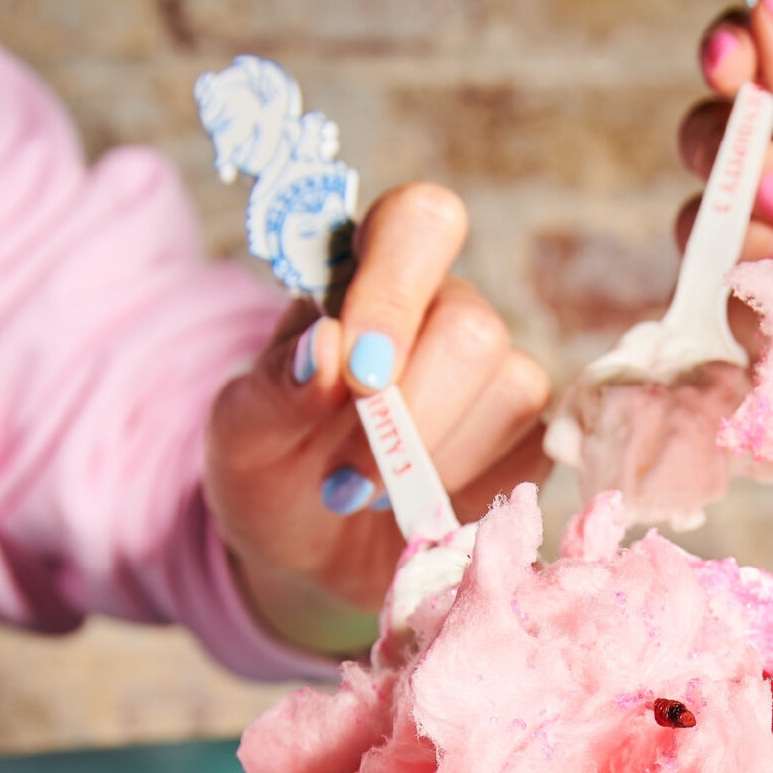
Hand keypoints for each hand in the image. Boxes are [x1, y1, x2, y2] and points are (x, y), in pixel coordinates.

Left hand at [206, 183, 550, 655]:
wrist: (301, 550)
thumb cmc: (271, 467)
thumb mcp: (241, 431)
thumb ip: (276, 386)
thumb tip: (328, 349)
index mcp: (369, 273)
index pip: (418, 222)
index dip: (394, 292)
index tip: (356, 373)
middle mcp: (444, 310)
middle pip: (471, 326)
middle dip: (410, 412)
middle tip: (346, 475)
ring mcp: (496, 376)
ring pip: (511, 389)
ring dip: (431, 461)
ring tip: (367, 495)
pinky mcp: (527, 444)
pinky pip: (531, 453)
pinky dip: (468, 493)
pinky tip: (419, 510)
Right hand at [679, 3, 772, 290]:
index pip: (767, 61)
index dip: (734, 51)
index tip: (729, 59)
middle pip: (713, 134)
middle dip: (741, 161)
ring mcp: (765, 249)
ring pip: (702, 216)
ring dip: (756, 242)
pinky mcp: (748, 314)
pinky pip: (714, 290)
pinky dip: (756, 302)